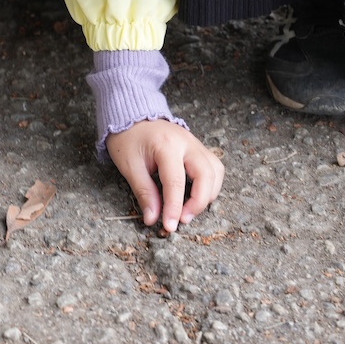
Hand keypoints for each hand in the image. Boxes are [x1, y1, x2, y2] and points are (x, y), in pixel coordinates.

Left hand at [107, 120, 224, 231]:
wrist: (133, 117)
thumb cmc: (128, 139)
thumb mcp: (129, 166)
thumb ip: (144, 193)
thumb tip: (153, 218)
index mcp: (167, 145)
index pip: (176, 182)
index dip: (174, 208)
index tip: (170, 226)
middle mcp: (187, 142)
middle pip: (206, 175)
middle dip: (198, 203)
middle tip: (182, 219)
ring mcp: (196, 143)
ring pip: (215, 172)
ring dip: (208, 194)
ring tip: (189, 210)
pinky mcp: (199, 148)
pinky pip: (214, 167)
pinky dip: (210, 185)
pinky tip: (197, 195)